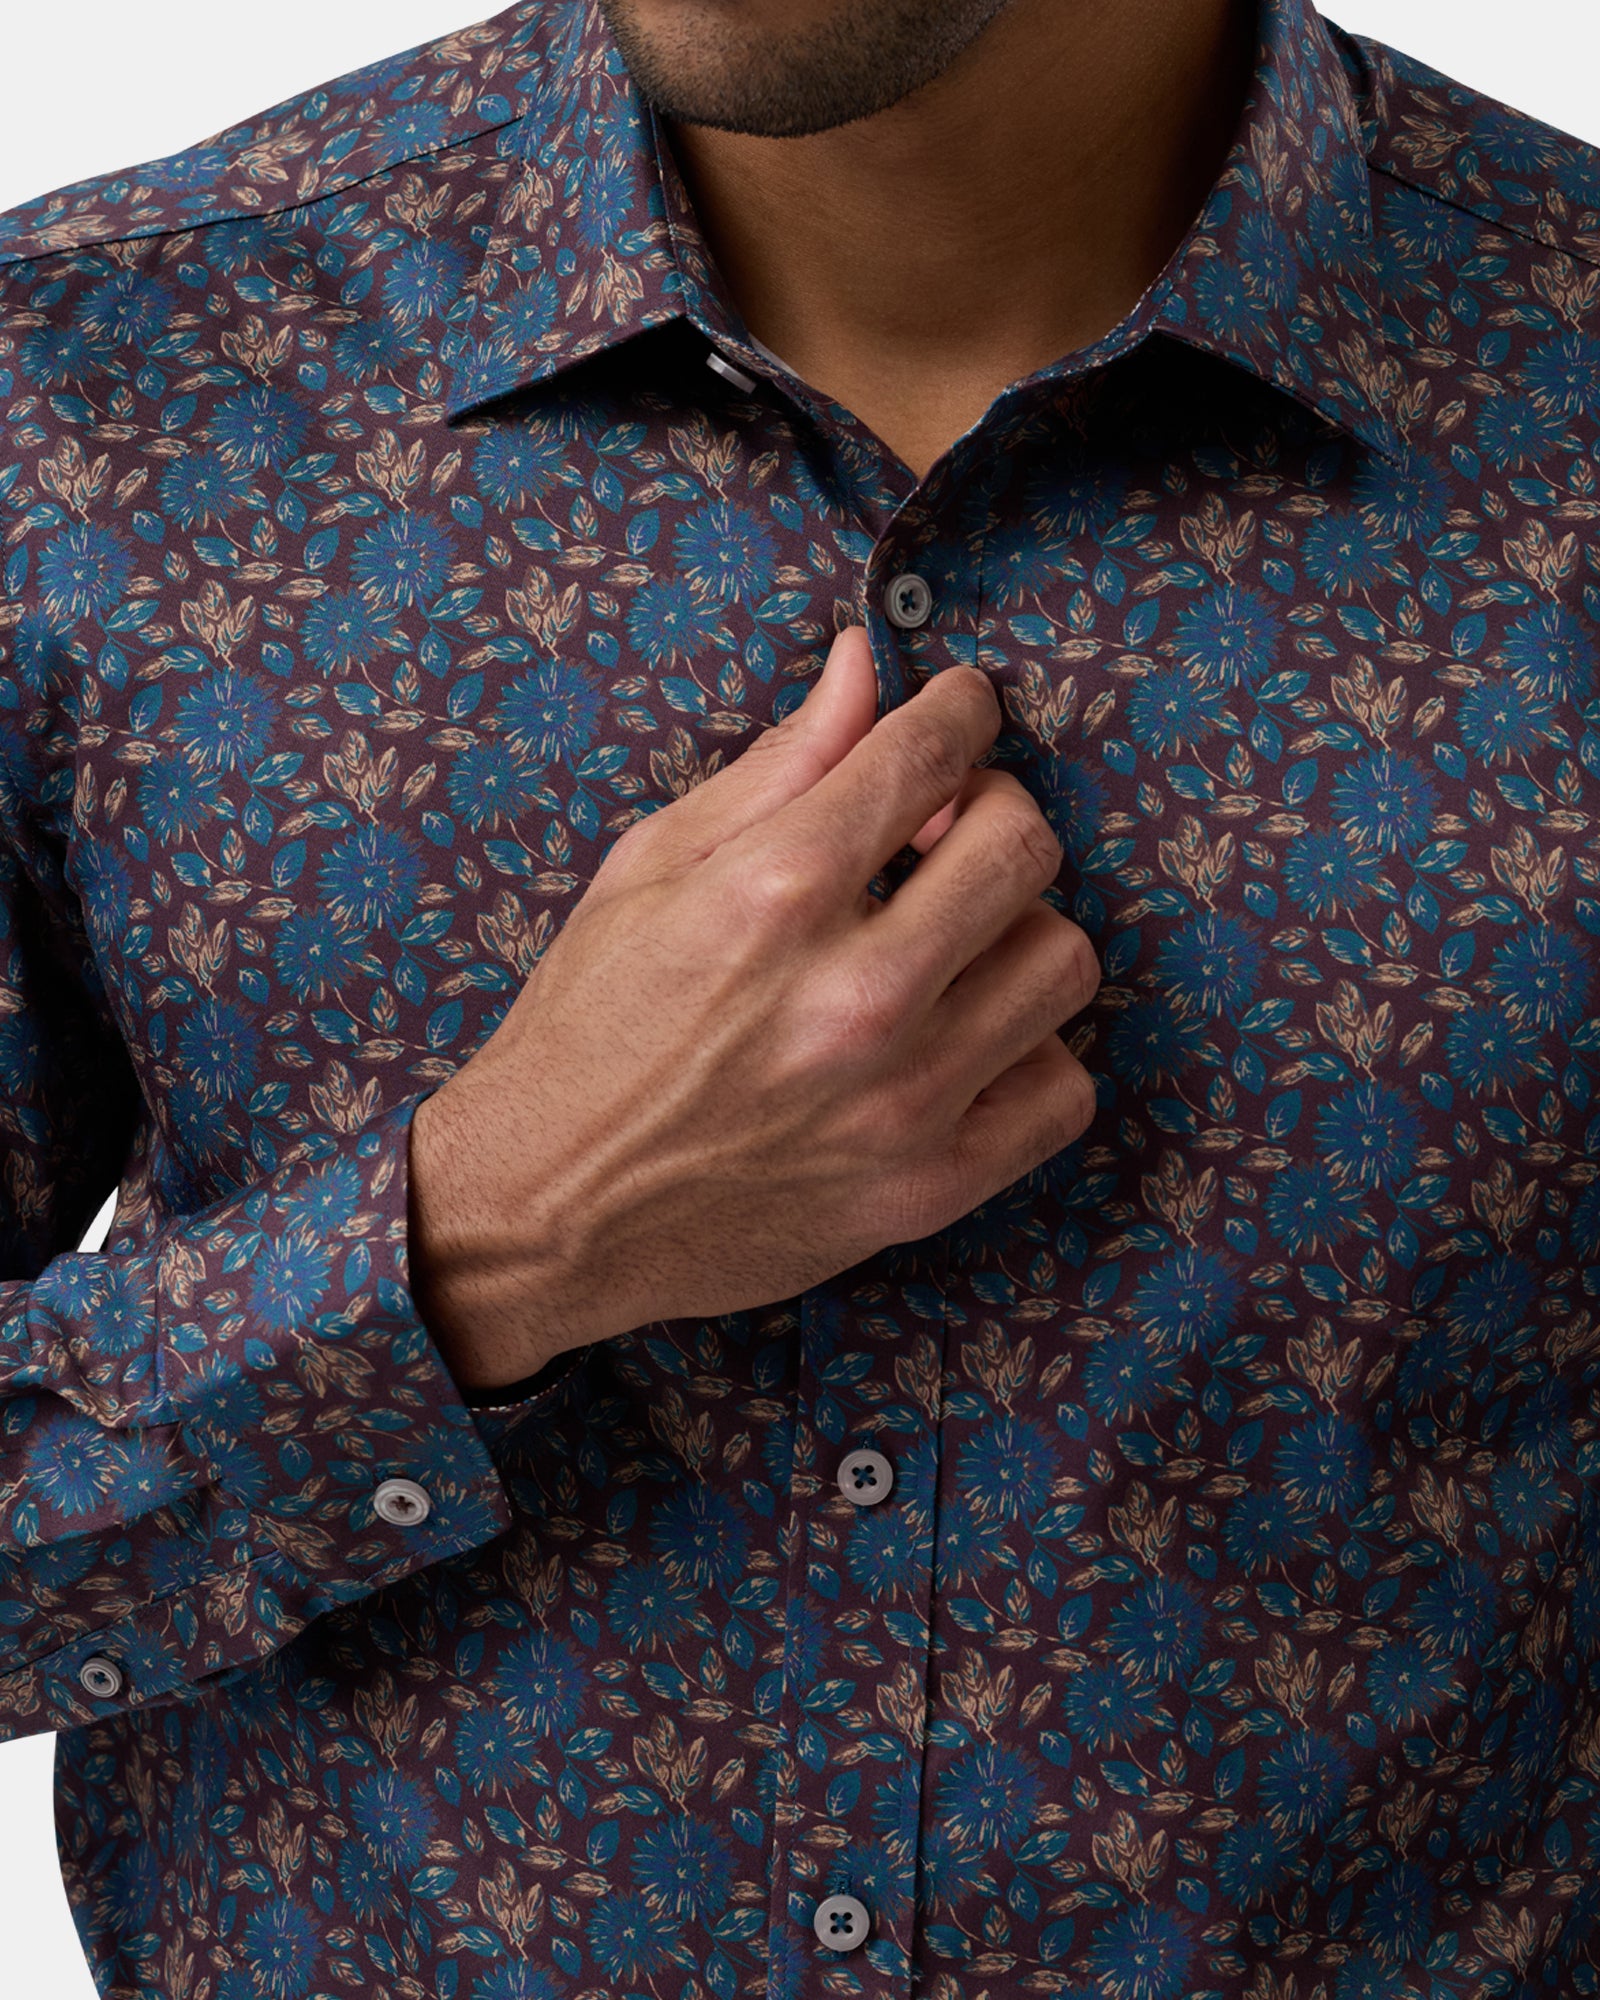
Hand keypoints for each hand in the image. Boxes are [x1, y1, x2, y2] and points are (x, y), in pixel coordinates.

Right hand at [408, 623, 1099, 1389]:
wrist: (545, 1206)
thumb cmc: (588, 1028)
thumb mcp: (653, 869)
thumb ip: (779, 764)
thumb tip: (867, 665)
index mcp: (774, 894)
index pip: (931, 754)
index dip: (962, 710)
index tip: (960, 713)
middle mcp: (854, 995)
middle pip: (1024, 849)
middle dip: (994, 811)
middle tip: (944, 832)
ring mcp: (902, 1101)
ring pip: (1062, 963)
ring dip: (1016, 931)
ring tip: (952, 942)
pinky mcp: (928, 1188)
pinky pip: (1063, 1092)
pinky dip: (1030, 1053)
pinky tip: (966, 1040)